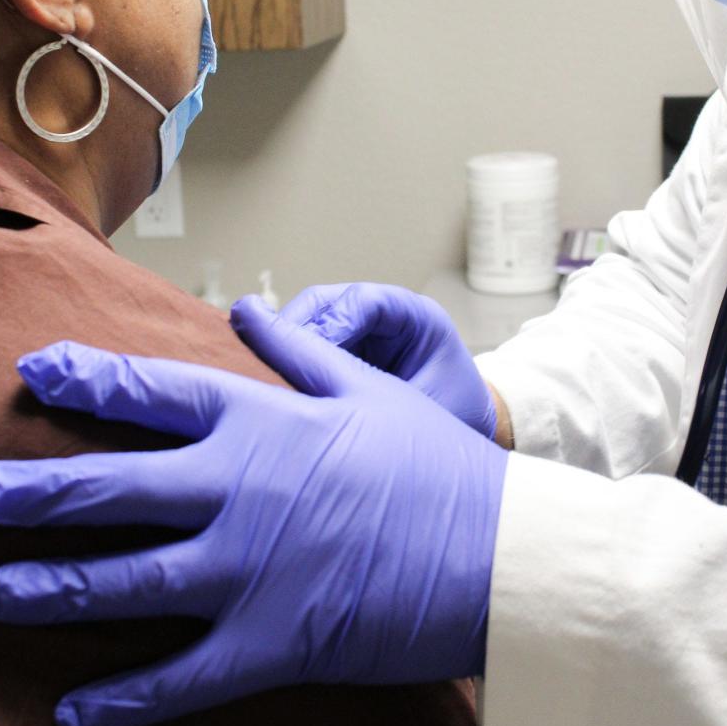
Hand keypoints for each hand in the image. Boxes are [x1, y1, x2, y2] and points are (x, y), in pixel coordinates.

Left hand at [0, 328, 506, 725]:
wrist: (498, 553)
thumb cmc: (436, 466)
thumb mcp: (367, 389)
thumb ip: (297, 351)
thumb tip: (244, 312)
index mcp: (262, 422)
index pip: (151, 392)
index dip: (85, 378)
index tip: (33, 372)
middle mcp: (239, 490)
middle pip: (111, 486)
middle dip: (33, 491)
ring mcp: (247, 569)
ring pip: (123, 581)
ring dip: (51, 590)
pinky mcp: (268, 643)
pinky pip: (177, 678)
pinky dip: (121, 700)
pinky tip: (74, 712)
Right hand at [233, 283, 496, 437]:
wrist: (465, 423)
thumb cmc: (456, 412)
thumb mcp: (431, 408)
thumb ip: (389, 399)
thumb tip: (335, 404)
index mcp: (416, 316)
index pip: (364, 303)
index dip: (333, 324)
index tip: (312, 357)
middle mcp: (381, 313)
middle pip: (324, 302)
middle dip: (293, 330)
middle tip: (267, 366)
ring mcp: (355, 327)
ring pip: (304, 319)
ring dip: (279, 345)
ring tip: (260, 378)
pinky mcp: (335, 345)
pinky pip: (300, 342)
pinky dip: (281, 360)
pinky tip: (266, 386)